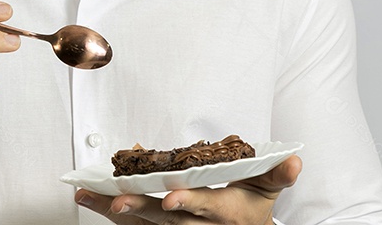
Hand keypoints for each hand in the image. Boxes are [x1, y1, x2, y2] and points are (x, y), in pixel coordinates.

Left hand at [75, 155, 301, 223]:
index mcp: (225, 214)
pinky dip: (112, 213)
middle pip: (166, 220)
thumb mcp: (268, 191)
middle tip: (117, 200)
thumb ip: (277, 176)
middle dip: (141, 210)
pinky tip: (91, 198)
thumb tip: (294, 162)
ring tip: (87, 194)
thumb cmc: (252, 209)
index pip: (204, 208)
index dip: (187, 202)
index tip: (169, 197)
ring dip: (114, 211)